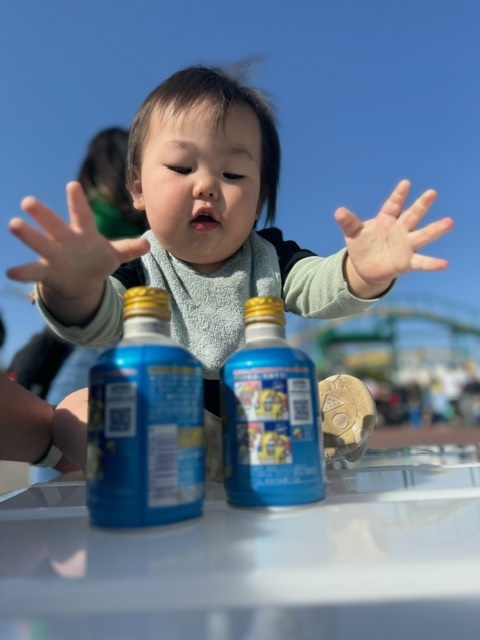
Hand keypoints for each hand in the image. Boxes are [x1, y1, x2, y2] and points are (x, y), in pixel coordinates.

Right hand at [7, 181, 149, 322]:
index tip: (72, 185)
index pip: (82, 215)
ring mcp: (54, 255)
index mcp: (84, 233)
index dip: (78, 202)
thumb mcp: (115, 255)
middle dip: (43, 215)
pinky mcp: (47, 271)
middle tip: (28, 201)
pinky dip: (23, 273)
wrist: (81, 280)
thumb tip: (148, 244)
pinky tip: (9, 273)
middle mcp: (65, 240)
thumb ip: (129, 249)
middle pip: (54, 225)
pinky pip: (34, 271)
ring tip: (14, 224)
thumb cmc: (97, 260)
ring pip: (40, 243)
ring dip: (29, 235)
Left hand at [334, 180, 453, 297]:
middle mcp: (400, 230)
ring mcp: (405, 245)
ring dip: (435, 229)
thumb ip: (348, 222)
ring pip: (422, 235)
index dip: (399, 195)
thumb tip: (339, 211)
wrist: (365, 267)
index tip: (405, 183)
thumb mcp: (353, 233)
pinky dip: (432, 263)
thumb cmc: (362, 245)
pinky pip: (422, 262)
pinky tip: (444, 264)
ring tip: (449, 222)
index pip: (393, 205)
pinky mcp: (407, 262)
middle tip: (432, 193)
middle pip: (412, 215)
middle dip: (421, 205)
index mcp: (386, 219)